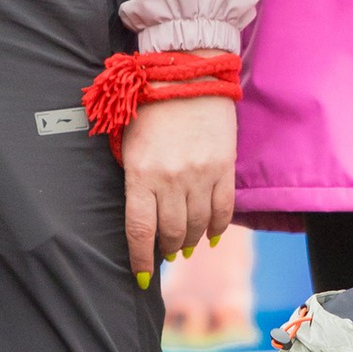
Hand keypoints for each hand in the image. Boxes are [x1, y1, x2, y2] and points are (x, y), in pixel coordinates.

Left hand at [122, 96, 235, 283]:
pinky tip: (209, 235)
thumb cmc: (150, 108)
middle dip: (166, 250)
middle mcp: (171, 179)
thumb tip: (142, 219)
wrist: (188, 75)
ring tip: (184, 246)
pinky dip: (217, 228)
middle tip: (165, 255)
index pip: (140, 231)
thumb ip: (134, 181)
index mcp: (141, 174)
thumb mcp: (128, 144)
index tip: (143, 276)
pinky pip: (223, 210)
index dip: (141, 260)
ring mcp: (201, 175)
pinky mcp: (224, 167)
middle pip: (171, 233)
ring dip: (190, 241)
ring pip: (197, 225)